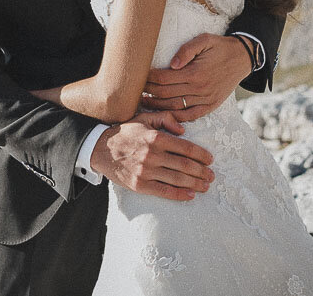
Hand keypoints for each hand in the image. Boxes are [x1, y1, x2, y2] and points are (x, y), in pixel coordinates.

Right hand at [89, 119, 213, 200]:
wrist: (101, 149)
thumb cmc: (126, 133)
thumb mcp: (145, 118)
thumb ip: (166, 118)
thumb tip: (183, 129)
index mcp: (156, 138)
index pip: (186, 147)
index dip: (201, 155)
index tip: (210, 159)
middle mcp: (152, 155)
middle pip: (185, 165)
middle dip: (202, 172)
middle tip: (212, 175)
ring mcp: (146, 171)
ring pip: (177, 179)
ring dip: (195, 184)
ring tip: (205, 186)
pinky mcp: (140, 185)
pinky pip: (164, 192)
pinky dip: (179, 195)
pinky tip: (191, 195)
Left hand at [142, 33, 251, 121]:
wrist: (243, 58)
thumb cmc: (220, 47)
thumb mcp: (205, 40)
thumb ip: (187, 50)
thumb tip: (171, 64)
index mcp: (195, 72)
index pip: (164, 78)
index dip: (149, 78)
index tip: (138, 76)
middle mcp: (199, 88)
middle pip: (166, 93)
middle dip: (149, 91)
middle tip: (135, 89)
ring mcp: (205, 99)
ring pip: (175, 107)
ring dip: (158, 106)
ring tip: (144, 101)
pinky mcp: (211, 106)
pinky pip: (190, 116)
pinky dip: (175, 117)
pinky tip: (164, 113)